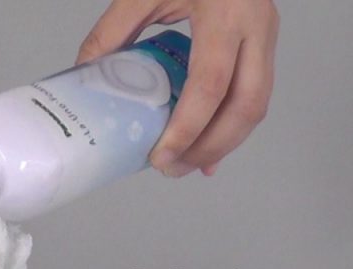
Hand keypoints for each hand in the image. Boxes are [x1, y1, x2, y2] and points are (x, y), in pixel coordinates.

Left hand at [77, 0, 278, 176]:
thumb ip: (115, 28)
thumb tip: (84, 72)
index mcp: (225, 14)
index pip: (210, 83)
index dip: (187, 127)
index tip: (160, 154)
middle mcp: (256, 27)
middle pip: (246, 105)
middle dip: (209, 146)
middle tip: (171, 169)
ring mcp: (268, 36)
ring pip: (257, 106)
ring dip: (223, 143)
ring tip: (186, 166)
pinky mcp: (267, 44)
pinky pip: (256, 95)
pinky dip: (231, 127)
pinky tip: (209, 150)